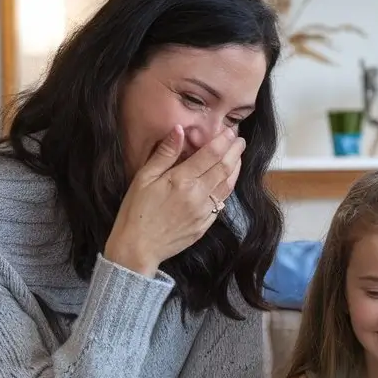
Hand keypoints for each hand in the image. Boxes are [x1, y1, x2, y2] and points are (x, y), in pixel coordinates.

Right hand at [105, 125, 245, 276]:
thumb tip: (180, 129)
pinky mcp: (205, 224)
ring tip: (238, 157)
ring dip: (236, 169)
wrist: (138, 248)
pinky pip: (222, 203)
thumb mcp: (144, 177)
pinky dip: (228, 188)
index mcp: (182, 180)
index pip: (211, 155)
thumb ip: (165, 154)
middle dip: (235, 152)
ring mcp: (204, 211)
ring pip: (228, 186)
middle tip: (240, 140)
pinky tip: (227, 181)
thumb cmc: (136, 211)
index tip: (230, 131)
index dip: (223, 141)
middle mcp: (198, 195)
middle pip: (224, 168)